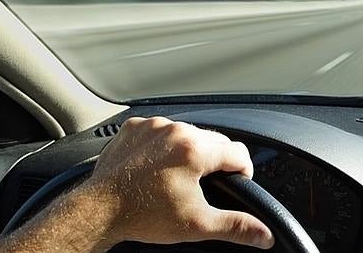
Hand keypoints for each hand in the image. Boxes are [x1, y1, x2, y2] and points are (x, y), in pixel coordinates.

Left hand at [87, 116, 273, 248]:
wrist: (98, 211)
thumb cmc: (143, 215)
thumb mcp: (197, 224)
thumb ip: (236, 226)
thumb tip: (264, 234)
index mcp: (195, 150)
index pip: (238, 153)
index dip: (243, 171)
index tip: (237, 182)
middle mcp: (176, 131)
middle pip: (214, 141)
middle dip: (215, 162)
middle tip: (202, 186)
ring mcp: (153, 127)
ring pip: (188, 133)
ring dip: (190, 151)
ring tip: (178, 176)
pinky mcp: (135, 127)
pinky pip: (162, 130)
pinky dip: (165, 145)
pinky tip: (158, 166)